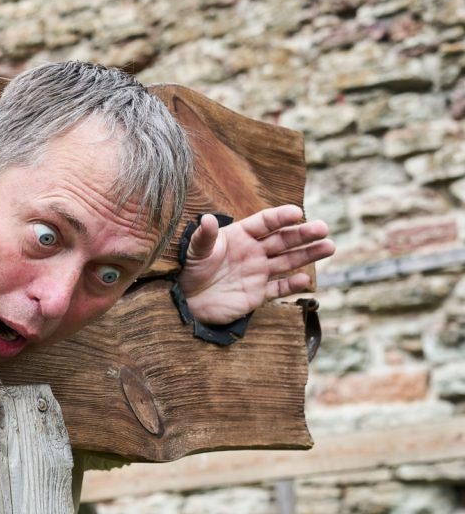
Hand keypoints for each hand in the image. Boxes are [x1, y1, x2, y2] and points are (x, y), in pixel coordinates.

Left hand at [178, 205, 335, 324]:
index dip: (281, 217)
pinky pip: (279, 288)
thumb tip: (206, 219)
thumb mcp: (195, 251)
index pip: (265, 222)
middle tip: (323, 228)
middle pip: (283, 239)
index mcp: (240, 236)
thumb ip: (204, 236)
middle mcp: (253, 252)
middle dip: (303, 234)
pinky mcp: (257, 294)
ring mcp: (258, 272)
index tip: (297, 213)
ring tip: (329, 246)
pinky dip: (292, 285)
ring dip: (308, 254)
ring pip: (288, 261)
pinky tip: (305, 278)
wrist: (185, 300)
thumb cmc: (188, 270)